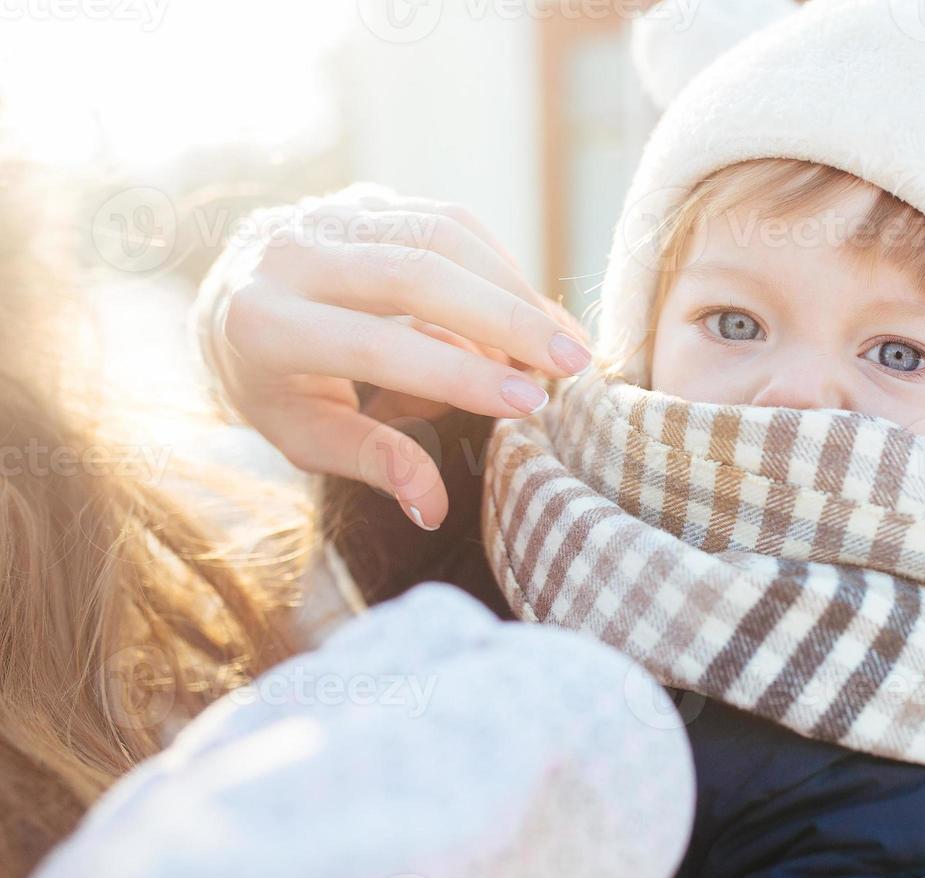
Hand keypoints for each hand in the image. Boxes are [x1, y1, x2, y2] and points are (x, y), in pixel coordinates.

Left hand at [201, 185, 591, 530]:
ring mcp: (330, 214)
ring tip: (565, 344)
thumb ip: (370, 460)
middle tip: (572, 364)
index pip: (375, 345)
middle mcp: (290, 254)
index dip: (459, 374)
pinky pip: (449, 221)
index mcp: (263, 323)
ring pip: (441, 234)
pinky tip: (531, 314)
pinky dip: (501, 268)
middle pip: (414, 273)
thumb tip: (433, 508)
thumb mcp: (305, 434)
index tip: (528, 404)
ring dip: (515, 289)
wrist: (230, 300)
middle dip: (505, 319)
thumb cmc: (275, 383)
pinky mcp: (368, 198)